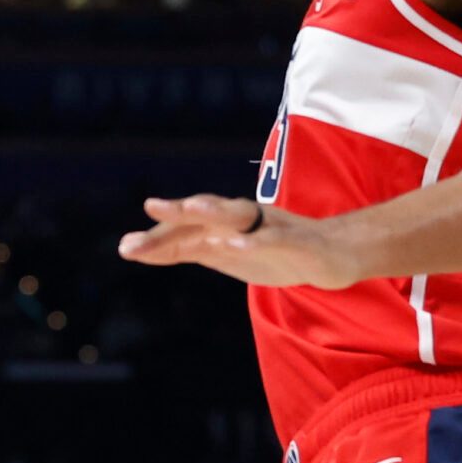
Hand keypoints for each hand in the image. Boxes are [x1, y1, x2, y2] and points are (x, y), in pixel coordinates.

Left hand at [116, 194, 358, 288]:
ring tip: (190, 207)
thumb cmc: (277, 251)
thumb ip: (190, 249)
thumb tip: (146, 248)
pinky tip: (235, 243)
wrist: (334, 254)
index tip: (127, 247)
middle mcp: (245, 219)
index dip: (159, 240)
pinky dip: (254, 238)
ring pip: (239, 214)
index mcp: (227, 226)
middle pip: (207, 213)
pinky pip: (273, 237)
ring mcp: (270, 226)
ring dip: (216, 208)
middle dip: (178, 212)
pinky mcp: (296, 240)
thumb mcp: (228, 255)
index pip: (187, 232)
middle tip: (149, 207)